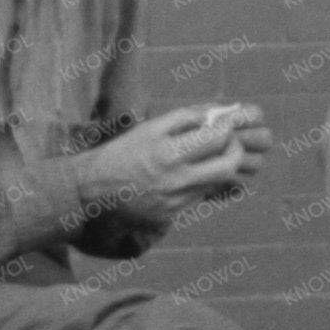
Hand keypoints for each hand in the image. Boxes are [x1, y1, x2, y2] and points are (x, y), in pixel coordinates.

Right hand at [78, 106, 262, 220]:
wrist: (93, 191)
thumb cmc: (121, 153)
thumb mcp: (149, 128)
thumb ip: (183, 119)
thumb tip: (213, 115)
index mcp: (169, 152)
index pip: (217, 138)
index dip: (227, 129)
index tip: (224, 125)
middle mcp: (176, 179)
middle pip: (228, 166)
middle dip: (236, 151)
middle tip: (230, 143)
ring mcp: (176, 200)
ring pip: (216, 182)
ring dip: (219, 167)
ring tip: (206, 157)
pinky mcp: (172, 214)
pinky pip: (199, 196)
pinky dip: (201, 183)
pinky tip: (187, 176)